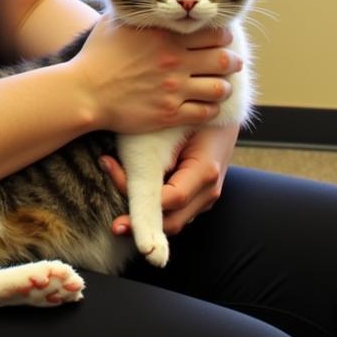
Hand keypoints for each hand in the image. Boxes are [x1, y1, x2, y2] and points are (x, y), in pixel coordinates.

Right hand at [72, 15, 240, 135]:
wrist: (83, 92)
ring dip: (224, 86)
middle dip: (233, 61)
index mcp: (165, 37)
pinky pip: (206, 113)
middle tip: (231, 62)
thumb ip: (135, 11)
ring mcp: (174, 90)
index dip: (223, 36)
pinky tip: (206, 105)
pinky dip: (212, 109)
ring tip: (220, 85)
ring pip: (221, 89)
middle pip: (224, 60)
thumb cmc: (95, 56)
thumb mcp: (114, 23)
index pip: (214, 34)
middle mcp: (175, 62)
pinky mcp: (169, 114)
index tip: (221, 40)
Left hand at [99, 123, 239, 236]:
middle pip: (173, 221)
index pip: (172, 199)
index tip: (119, 193)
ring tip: (119, 204)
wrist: (223, 111)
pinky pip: (175, 212)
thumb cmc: (196, 115)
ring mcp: (205, 198)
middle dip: (142, 225)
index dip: (143, 200)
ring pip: (173, 221)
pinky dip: (154, 209)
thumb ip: (158, 150)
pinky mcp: (198, 198)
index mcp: (205, 171)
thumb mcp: (176, 126)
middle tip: (114, 223)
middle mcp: (209, 191)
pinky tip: (132, 194)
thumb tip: (127, 166)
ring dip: (146, 216)